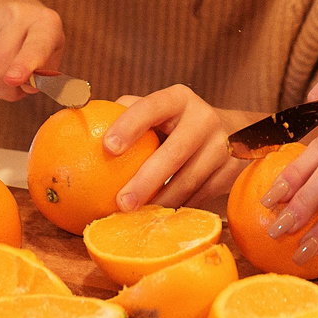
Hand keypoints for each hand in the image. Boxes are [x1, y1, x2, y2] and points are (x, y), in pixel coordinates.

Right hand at [0, 0, 64, 100]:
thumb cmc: (33, 38)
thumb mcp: (51, 53)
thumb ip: (44, 74)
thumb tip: (24, 86)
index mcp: (45, 21)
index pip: (35, 46)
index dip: (24, 64)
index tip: (14, 79)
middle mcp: (14, 15)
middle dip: (7, 92)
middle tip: (16, 92)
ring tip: (5, 75)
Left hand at [104, 87, 237, 209]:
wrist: (233, 131)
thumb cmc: (177, 122)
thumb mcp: (159, 109)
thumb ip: (128, 112)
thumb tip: (84, 122)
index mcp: (179, 99)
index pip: (152, 106)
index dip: (130, 125)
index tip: (107, 147)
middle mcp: (204, 118)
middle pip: (173, 152)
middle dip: (145, 180)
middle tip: (121, 203)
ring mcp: (222, 145)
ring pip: (189, 180)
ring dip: (161, 201)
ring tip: (137, 217)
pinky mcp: (231, 170)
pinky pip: (201, 196)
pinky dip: (179, 207)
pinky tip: (160, 217)